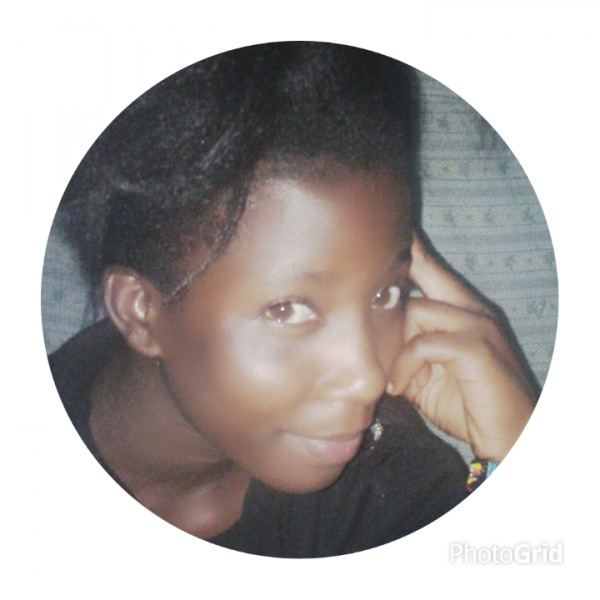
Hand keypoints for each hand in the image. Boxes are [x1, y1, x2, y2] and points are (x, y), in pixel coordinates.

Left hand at [387, 233, 536, 460]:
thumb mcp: (425, 374)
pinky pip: (423, 343)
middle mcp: (473, 309)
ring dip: (395, 346)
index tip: (387, 230)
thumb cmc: (464, 404)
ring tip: (393, 378)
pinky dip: (406, 366)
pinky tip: (401, 387)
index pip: (431, 269)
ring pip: (416, 311)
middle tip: (365, 262)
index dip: (409, 250)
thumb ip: (405, 350)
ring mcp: (477, 325)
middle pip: (426, 270)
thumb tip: (373, 341)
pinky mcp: (476, 347)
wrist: (508, 437)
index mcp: (463, 311)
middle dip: (397, 264)